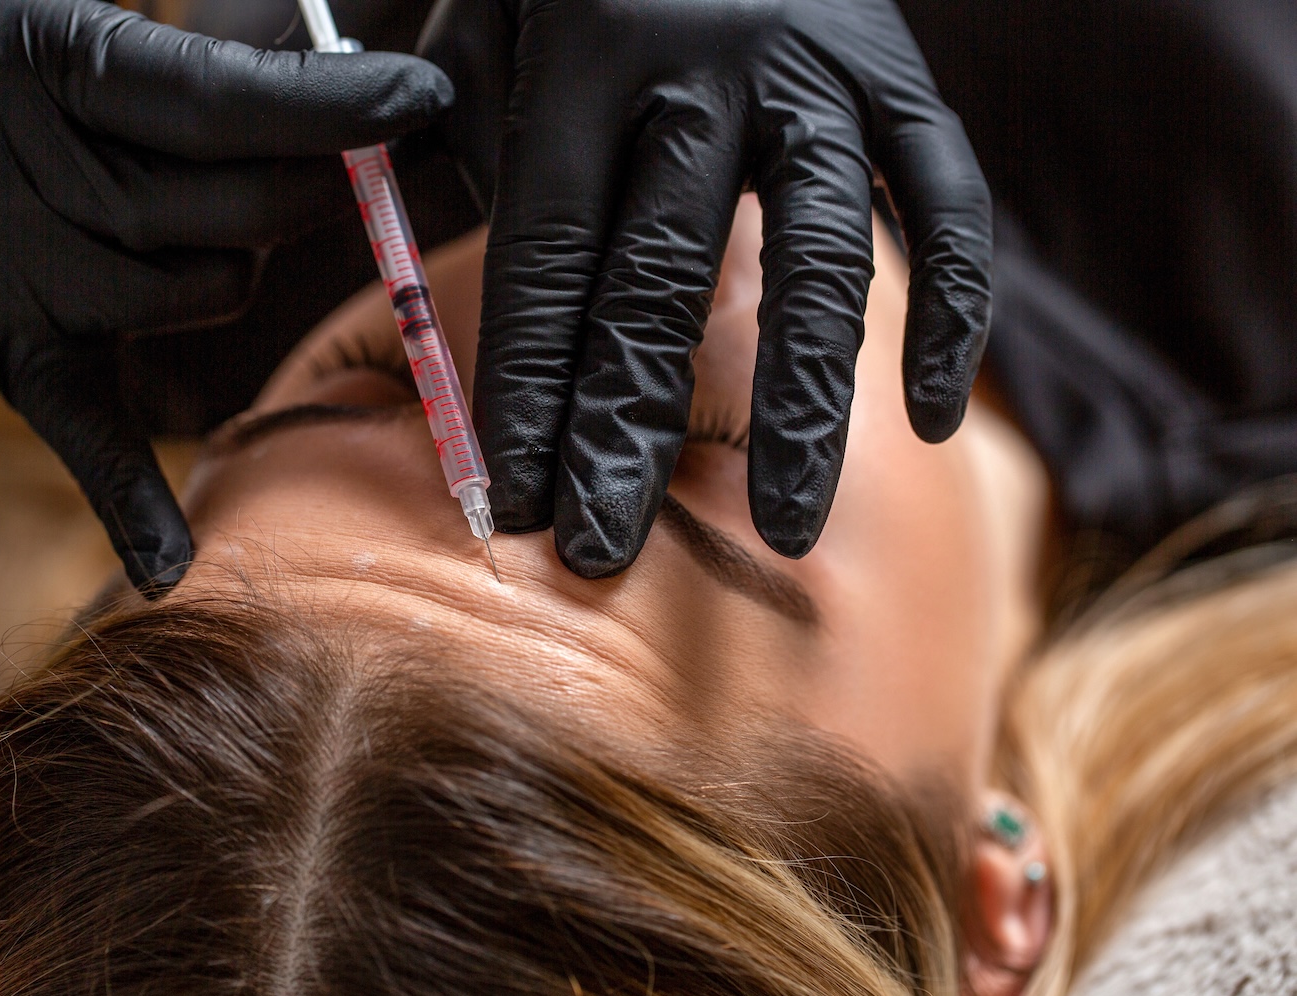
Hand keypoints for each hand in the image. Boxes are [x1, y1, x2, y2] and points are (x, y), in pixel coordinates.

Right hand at [0, 0, 451, 592]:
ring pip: (207, 295)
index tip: (416, 100)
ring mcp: (24, 280)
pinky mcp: (15, 355)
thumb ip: (193, 63)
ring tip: (215, 219)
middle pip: (234, 213)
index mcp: (54, 69)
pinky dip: (126, 500)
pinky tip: (169, 565)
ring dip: (246, 266)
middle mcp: (38, 181)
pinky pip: (85, 433)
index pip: (223, 103)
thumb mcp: (71, 19)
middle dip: (323, 189)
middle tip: (374, 160)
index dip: (332, 107)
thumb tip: (336, 68)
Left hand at [421, 0, 990, 576]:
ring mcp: (816, 77)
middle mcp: (699, 73)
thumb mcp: (485, 26)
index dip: (527, 390)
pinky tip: (929, 420)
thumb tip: (438, 289)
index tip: (517, 502)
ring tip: (787, 529)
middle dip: (627, 426)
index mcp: (580, 67)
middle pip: (660, 280)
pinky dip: (951, 312)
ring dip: (802, 406)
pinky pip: (950, 204)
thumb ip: (457, 144)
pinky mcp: (903, 79)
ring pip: (820, 260)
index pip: (547, 261)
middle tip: (606, 548)